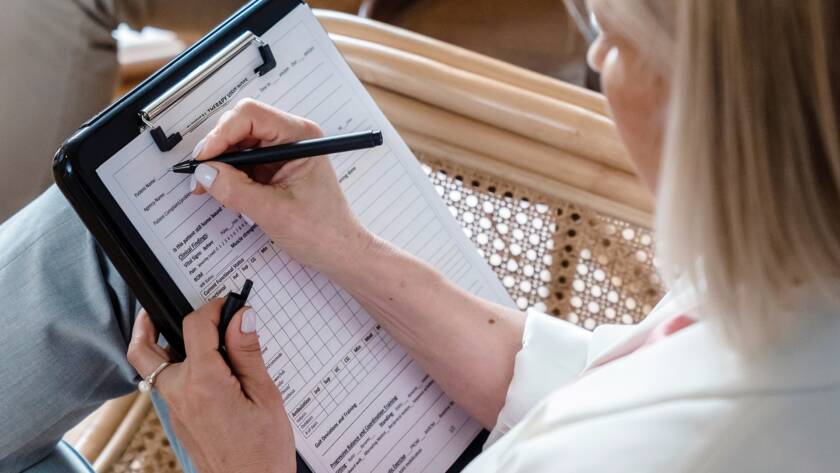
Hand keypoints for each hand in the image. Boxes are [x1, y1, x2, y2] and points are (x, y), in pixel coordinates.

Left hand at [127, 303, 294, 472]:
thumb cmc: (263, 451)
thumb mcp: (265, 396)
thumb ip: (248, 353)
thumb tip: (241, 317)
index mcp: (204, 383)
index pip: (195, 326)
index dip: (213, 307)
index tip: (231, 305)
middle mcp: (180, 394)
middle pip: (145, 350)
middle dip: (149, 324)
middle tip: (157, 308)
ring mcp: (175, 410)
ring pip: (151, 370)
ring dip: (158, 346)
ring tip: (179, 331)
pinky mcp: (179, 421)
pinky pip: (167, 386)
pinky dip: (175, 367)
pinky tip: (201, 364)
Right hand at [190, 98, 374, 277]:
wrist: (338, 251)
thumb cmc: (321, 231)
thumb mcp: (273, 212)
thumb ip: (236, 190)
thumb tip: (205, 173)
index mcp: (300, 138)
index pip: (251, 116)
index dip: (222, 133)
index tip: (205, 158)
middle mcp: (292, 138)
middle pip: (241, 125)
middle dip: (218, 148)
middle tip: (202, 175)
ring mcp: (282, 152)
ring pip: (239, 143)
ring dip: (221, 162)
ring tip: (208, 186)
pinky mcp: (275, 167)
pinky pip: (244, 160)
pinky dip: (228, 173)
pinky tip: (222, 189)